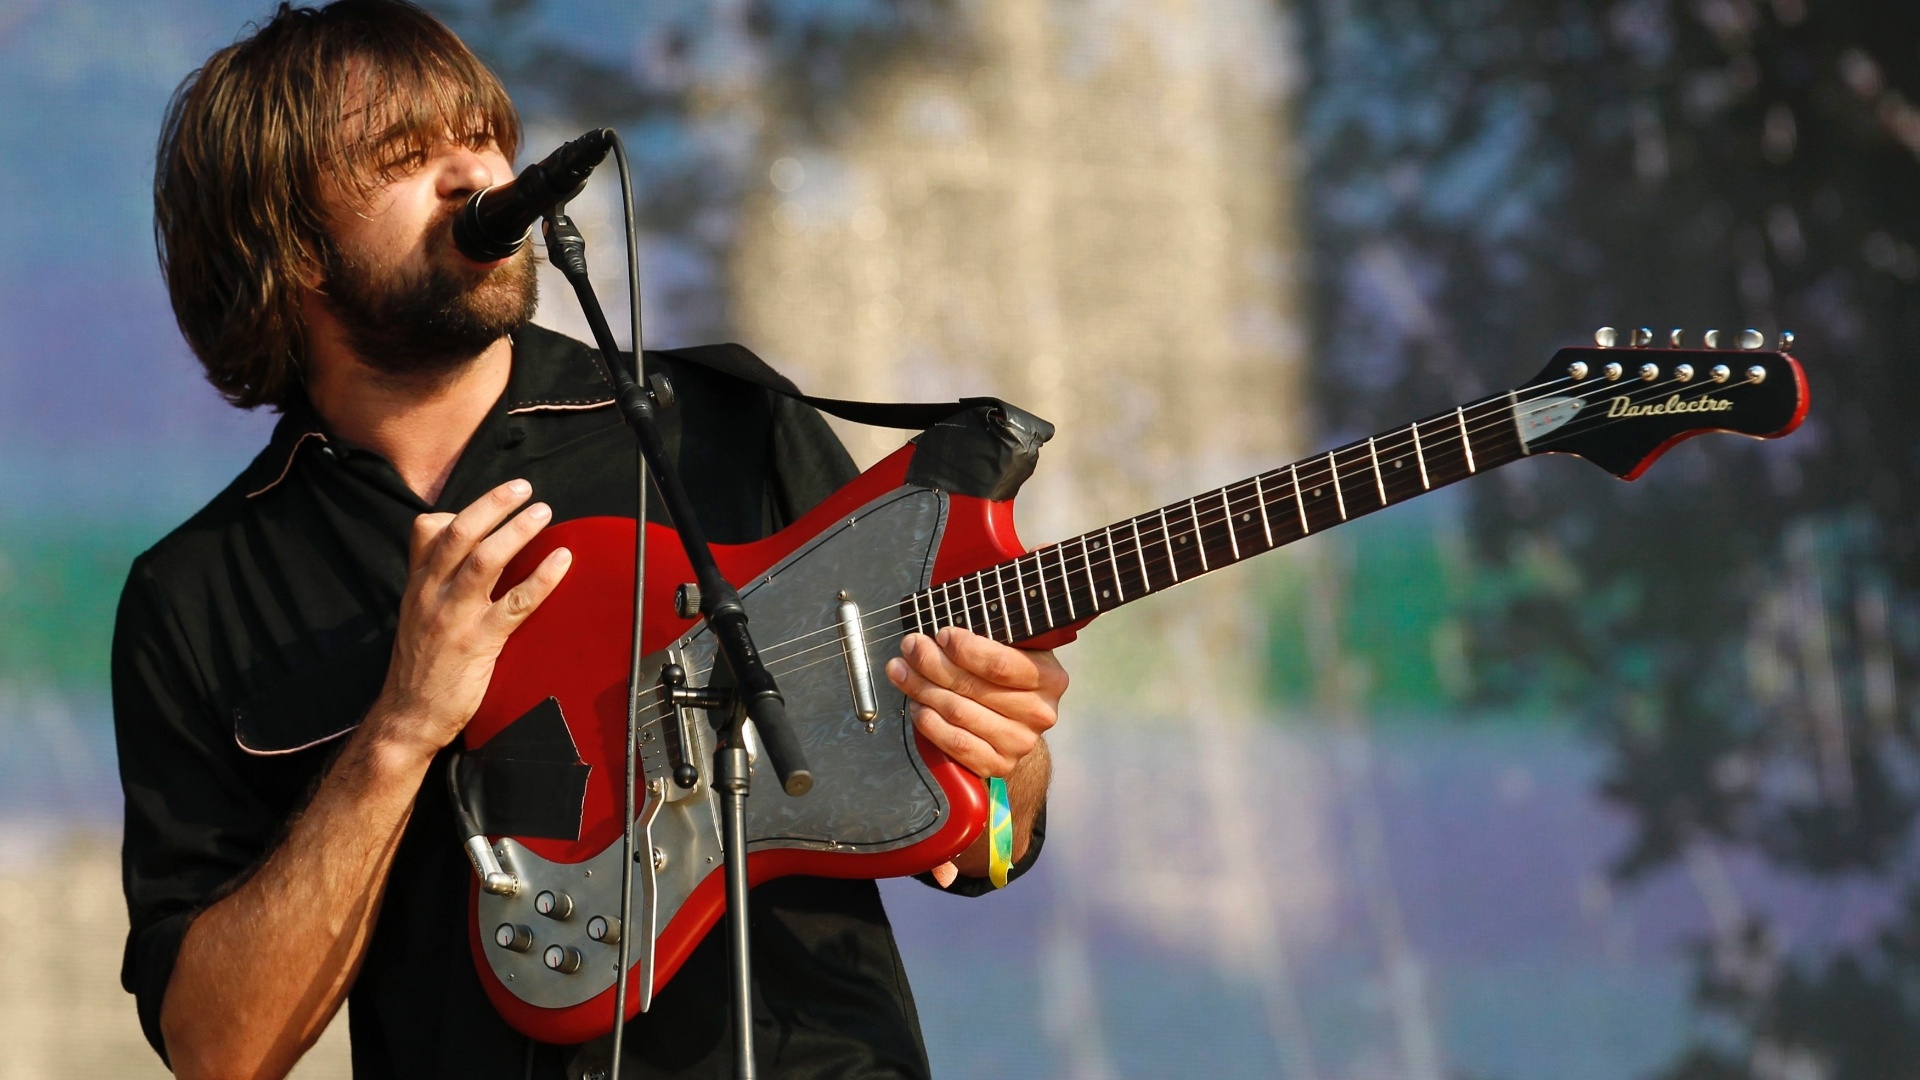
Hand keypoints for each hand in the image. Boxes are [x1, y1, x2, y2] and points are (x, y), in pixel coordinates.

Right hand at [367, 478, 571, 761]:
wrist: (408, 716)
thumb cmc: (419, 666)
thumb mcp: (414, 613)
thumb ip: (434, 579)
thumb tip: (462, 550)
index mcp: (418, 584)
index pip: (430, 531)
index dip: (465, 508)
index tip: (498, 496)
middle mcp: (432, 594)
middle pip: (460, 534)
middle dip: (493, 505)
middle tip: (523, 487)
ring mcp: (453, 618)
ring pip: (485, 561)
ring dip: (517, 532)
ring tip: (542, 512)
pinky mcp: (477, 643)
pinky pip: (514, 604)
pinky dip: (540, 578)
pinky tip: (560, 562)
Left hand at [884, 626, 1065, 777]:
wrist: (1017, 725)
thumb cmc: (1007, 679)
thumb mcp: (1011, 650)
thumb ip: (987, 637)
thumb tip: (940, 631)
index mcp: (1049, 677)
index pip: (999, 664)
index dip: (963, 649)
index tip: (940, 635)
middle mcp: (1039, 713)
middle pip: (971, 687)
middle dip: (931, 663)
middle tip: (910, 647)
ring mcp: (1019, 742)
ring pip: (958, 712)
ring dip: (922, 689)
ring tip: (903, 672)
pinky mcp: (998, 764)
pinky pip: (955, 742)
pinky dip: (929, 722)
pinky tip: (918, 705)